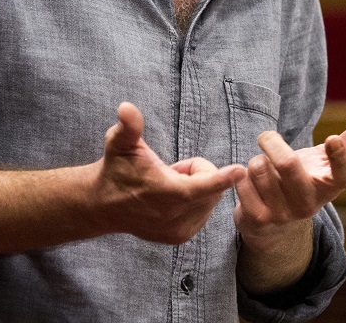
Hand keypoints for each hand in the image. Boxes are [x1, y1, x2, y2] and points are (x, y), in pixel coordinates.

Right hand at [96, 102, 246, 244]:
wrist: (103, 205)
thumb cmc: (116, 168)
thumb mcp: (119, 142)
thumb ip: (128, 126)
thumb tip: (126, 107)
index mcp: (165, 193)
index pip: (200, 185)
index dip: (222, 177)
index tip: (241, 170)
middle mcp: (173, 217)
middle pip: (211, 187)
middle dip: (199, 173)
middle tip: (172, 170)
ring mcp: (178, 231)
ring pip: (210, 200)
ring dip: (197, 188)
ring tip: (168, 185)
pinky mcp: (179, 237)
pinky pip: (204, 211)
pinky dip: (195, 202)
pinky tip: (171, 199)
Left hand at [233, 118, 345, 240]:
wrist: (274, 224)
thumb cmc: (304, 181)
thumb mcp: (325, 163)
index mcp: (329, 188)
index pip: (343, 177)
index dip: (340, 158)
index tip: (333, 138)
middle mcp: (309, 205)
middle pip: (289, 165)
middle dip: (273, 142)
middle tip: (267, 136)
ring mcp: (283, 215)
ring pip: (259, 168)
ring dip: (256, 159)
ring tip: (261, 167)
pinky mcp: (257, 221)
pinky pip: (242, 183)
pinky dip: (241, 175)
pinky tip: (248, 182)